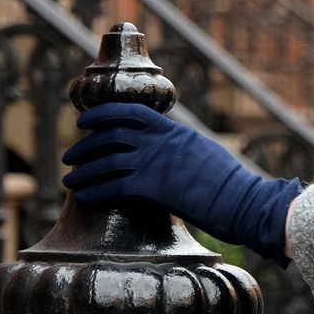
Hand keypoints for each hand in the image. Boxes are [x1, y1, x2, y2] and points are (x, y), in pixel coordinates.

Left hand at [62, 102, 301, 264]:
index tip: (86, 123)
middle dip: (85, 145)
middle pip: (111, 134)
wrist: (243, 201)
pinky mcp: (154, 188)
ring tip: (69, 181)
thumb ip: (179, 148)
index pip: (131, 112)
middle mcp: (161, 142)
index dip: (103, 115)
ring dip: (83, 171)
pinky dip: (94, 191)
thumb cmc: (229, 184)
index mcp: (174, 131)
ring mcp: (157, 163)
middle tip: (70, 156)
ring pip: (107, 161)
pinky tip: (84, 197)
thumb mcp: (204, 152)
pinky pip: (113, 187)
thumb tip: (166, 150)